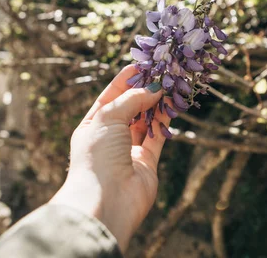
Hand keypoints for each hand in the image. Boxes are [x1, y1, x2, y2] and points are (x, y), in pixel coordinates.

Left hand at [48, 65, 171, 251]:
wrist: (107, 201)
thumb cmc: (97, 156)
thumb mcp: (108, 118)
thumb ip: (131, 100)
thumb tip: (154, 89)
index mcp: (93, 126)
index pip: (110, 96)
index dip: (126, 80)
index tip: (143, 64)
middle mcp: (110, 137)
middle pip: (130, 107)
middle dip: (145, 90)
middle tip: (163, 72)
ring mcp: (129, 150)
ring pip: (146, 120)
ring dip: (158, 103)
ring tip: (171, 83)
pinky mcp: (147, 161)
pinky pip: (157, 135)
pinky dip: (165, 120)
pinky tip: (173, 103)